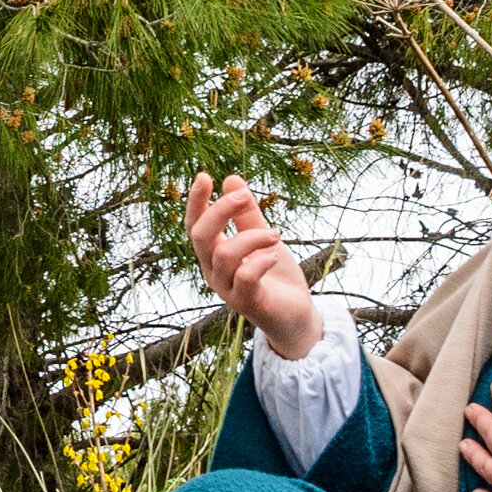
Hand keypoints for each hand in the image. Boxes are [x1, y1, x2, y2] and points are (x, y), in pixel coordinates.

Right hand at [181, 176, 323, 361]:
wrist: (296, 315)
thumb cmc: (276, 276)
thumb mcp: (263, 237)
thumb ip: (247, 214)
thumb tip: (232, 179)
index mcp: (213, 254)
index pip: (194, 225)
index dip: (196, 202)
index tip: (205, 176)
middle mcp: (214, 271)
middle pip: (200, 236)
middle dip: (220, 211)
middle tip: (244, 197)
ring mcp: (228, 289)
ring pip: (225, 254)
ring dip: (252, 237)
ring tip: (276, 235)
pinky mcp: (248, 303)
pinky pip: (246, 278)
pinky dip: (260, 261)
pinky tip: (274, 255)